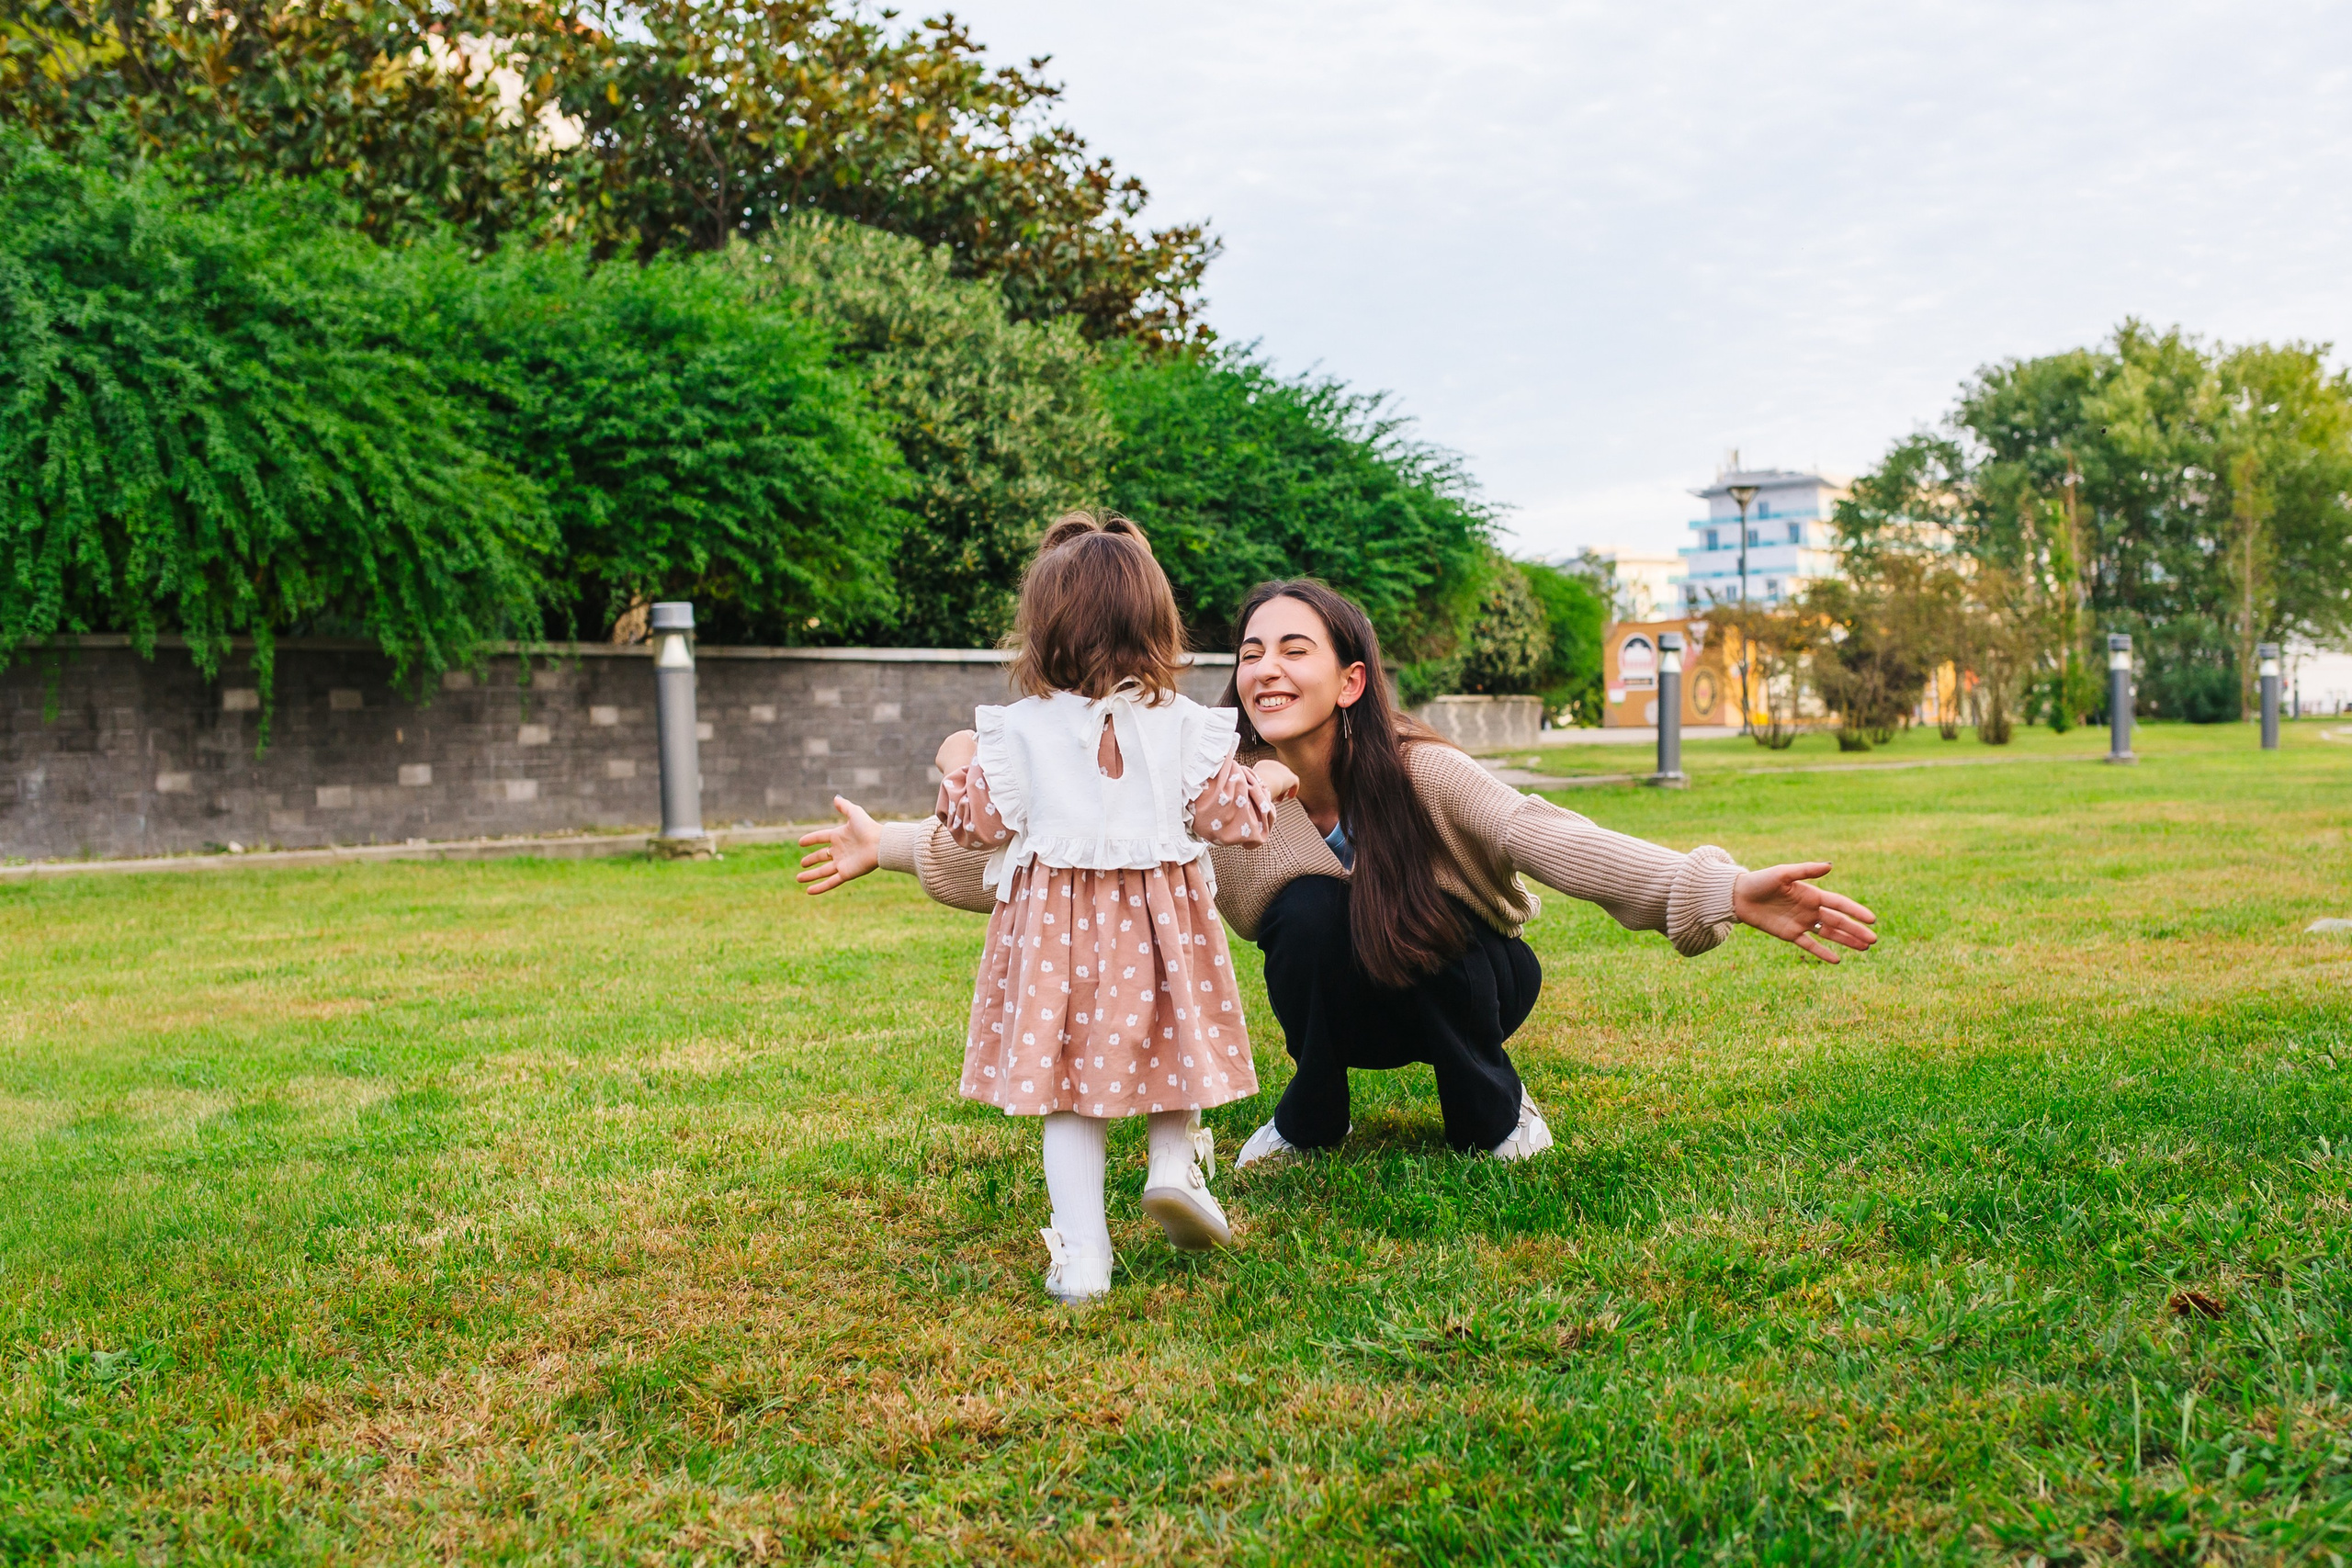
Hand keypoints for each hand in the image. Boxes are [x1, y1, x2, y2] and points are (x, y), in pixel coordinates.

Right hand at [796, 796, 881, 894]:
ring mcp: (842, 863)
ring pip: (822, 871)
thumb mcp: (855, 813)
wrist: (880, 844)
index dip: (811, 839)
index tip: (801, 843)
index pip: (821, 838)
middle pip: (821, 856)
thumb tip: (835, 798)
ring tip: (798, 879)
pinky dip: (819, 888)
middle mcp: (840, 851)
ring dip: (810, 876)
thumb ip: (844, 807)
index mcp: (839, 836)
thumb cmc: (868, 827)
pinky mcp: (846, 874)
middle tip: (802, 864)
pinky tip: (808, 891)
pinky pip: (830, 882)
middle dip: (811, 860)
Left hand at [935, 729, 977, 775]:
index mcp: (962, 734)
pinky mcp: (939, 757)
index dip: (975, 742)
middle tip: (969, 758)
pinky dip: (950, 763)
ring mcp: (943, 748)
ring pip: (951, 751)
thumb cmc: (973, 760)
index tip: (977, 750)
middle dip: (963, 748)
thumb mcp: (981, 751)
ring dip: (956, 755)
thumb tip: (980, 747)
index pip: (971, 735)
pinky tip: (955, 768)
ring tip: (962, 764)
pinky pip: (946, 759)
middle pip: (960, 742)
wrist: (959, 771)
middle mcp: (951, 738)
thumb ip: (980, 746)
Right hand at [1251, 759, 1299, 801]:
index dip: (1267, 782)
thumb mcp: (1249, 783)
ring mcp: (1284, 770)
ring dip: (1282, 789)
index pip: (1267, 772)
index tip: (1266, 790)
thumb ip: (1252, 785)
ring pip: (1285, 780)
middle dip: (1275, 785)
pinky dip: (1292, 790)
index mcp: (1264, 764)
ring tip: (1279, 799)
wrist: (1263, 784)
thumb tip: (1249, 793)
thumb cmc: (1253, 785)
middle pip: (1276, 776)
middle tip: (1273, 794)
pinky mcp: (1291, 777)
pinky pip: (1294, 783)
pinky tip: (1290, 796)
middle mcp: (1275, 764)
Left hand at [1731, 862, 1876, 961]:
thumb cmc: (1760, 881)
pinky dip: (1823, 952)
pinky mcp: (1790, 934)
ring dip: (1846, 941)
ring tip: (1864, 948)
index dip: (1856, 911)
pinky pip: (1810, 945)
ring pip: (1829, 934)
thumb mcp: (1783, 873)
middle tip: (1874, 940)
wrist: (1739, 896)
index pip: (1839, 904)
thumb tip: (1830, 866)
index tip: (1872, 919)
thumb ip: (1806, 871)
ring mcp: (1801, 923)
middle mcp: (1810, 909)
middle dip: (1856, 930)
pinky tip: (1837, 960)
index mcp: (1812, 894)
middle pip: (1838, 921)